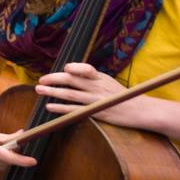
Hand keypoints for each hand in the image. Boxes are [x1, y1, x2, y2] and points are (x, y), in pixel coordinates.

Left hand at [35, 61, 151, 124]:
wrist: (139, 111)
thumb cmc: (121, 95)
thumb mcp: (108, 81)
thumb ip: (91, 77)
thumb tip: (71, 72)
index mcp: (100, 77)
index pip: (85, 68)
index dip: (73, 67)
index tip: (63, 68)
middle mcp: (97, 86)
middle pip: (72, 80)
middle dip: (54, 78)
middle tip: (41, 80)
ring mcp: (96, 100)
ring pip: (70, 94)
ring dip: (52, 92)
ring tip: (39, 90)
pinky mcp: (96, 113)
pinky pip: (74, 110)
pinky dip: (60, 108)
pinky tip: (50, 107)